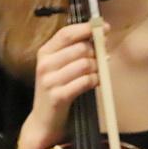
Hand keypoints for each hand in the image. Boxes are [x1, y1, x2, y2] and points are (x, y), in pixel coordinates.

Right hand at [16, 23, 99, 148]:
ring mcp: (49, 80)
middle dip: (95, 52)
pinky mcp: (58, 96)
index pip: (66, 33)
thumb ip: (73, 51)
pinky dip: (95, 81)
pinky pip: (85, 82)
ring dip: (97, 68)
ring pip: (85, 64)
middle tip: (101, 59)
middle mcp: (45, 64)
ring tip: (97, 73)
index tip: (104, 27)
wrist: (44, 121)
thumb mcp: (59, 66)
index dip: (86, 28)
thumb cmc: (56, 89)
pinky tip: (95, 83)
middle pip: (80, 48)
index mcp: (44, 52)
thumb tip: (99, 37)